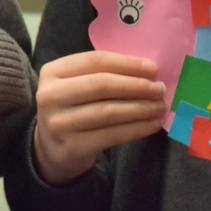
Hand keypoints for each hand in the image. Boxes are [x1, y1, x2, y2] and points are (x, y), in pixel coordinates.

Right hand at [32, 51, 165, 185]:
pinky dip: (136, 129)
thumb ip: (101, 74)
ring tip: (160, 107)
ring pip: (108, 111)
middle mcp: (51, 96)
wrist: (50, 149)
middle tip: (159, 89)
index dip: (126, 63)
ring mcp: (59, 123)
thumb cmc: (71, 108)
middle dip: (136, 86)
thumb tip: (146, 71)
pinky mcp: (72, 147)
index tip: (152, 68)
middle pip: (101, 85)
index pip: (94, 61)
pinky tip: (152, 125)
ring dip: (140, 108)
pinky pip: (112, 135)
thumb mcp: (75, 85)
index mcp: (52, 72)